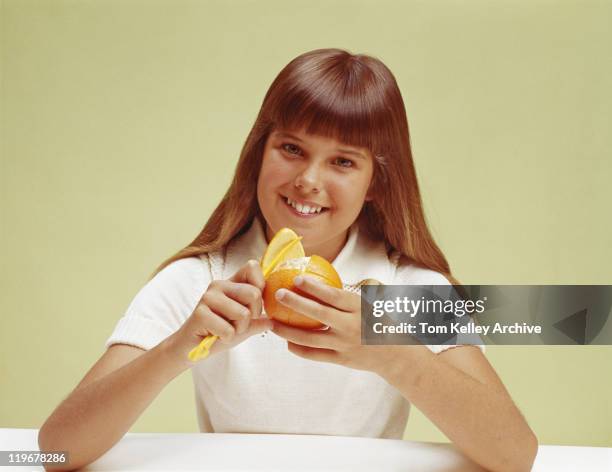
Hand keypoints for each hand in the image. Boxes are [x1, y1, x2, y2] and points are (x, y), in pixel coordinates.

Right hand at [168, 260, 272, 364]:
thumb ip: (258, 321)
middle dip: (253, 316)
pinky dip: (227, 338)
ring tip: (225, 330)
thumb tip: (274, 320)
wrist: (192, 348)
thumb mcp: (244, 326)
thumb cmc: (219, 333)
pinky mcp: (200, 313)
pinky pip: (229, 330)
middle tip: (239, 324)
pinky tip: (216, 336)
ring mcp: (208, 297)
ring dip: (239, 330)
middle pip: (254, 294)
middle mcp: (219, 285)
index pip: (252, 266)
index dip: (261, 286)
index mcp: (231, 283)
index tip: (254, 305)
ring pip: (243, 314)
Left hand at [270, 275, 393, 373]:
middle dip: (296, 303)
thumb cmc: (381, 322)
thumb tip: (337, 277)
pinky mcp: (342, 361)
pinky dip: (299, 349)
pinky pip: (316, 355)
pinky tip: (287, 342)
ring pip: (311, 338)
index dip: (315, 287)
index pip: (334, 295)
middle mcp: (351, 326)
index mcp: (360, 308)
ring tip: (272, 323)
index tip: (297, 278)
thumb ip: (359, 291)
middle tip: (278, 294)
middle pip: (319, 314)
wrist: (397, 355)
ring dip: (289, 331)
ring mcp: (345, 345)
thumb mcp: (375, 303)